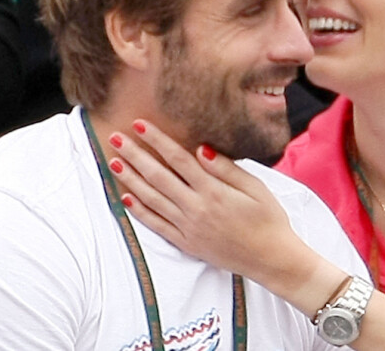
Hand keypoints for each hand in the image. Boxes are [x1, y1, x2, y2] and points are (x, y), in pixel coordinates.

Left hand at [108, 120, 299, 282]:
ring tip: (114, 163)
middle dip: (135, 155)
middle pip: (158, 177)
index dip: (157, 140)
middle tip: (115, 138)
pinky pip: (157, 225)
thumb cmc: (268, 219)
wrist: (271, 258)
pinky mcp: (186, 243)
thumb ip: (227, 168)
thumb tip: (201, 149)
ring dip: (130, 179)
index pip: (178, 159)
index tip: (140, 125)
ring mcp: (188, 228)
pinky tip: (126, 198)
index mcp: (213, 192)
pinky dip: (139, 212)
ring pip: (152, 199)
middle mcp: (196, 209)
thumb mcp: (256, 188)